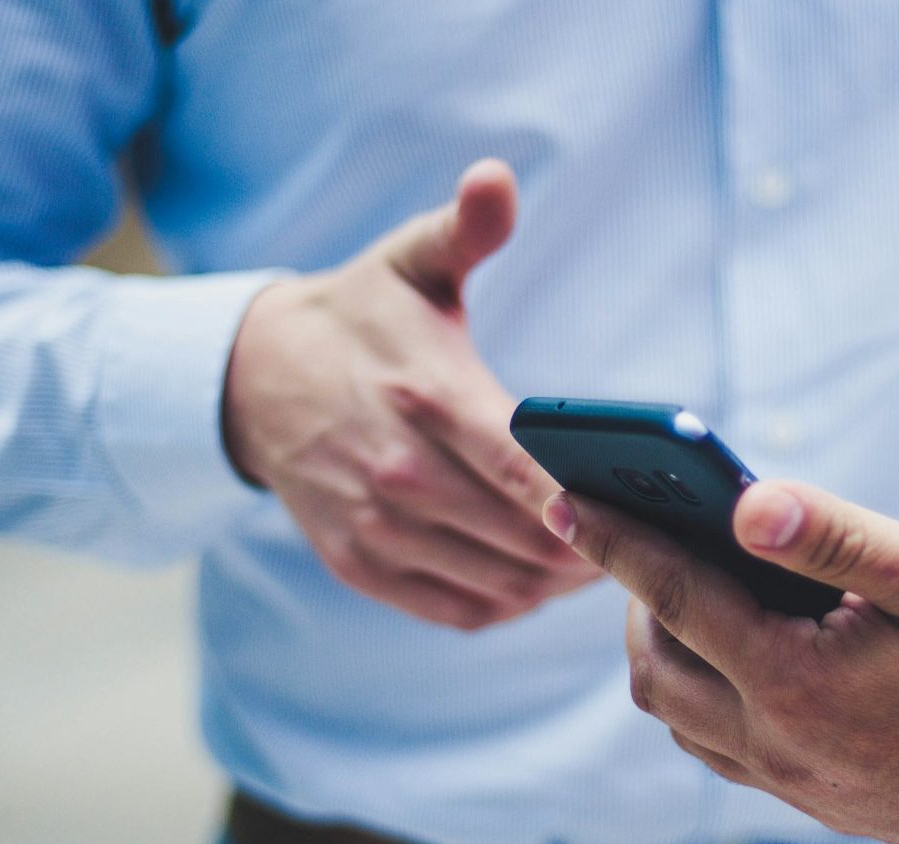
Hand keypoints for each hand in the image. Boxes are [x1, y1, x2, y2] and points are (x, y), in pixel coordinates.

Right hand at [223, 159, 598, 629]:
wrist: (252, 379)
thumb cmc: (359, 318)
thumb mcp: (410, 261)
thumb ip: (465, 228)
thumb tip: (496, 178)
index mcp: (427, 396)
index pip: (524, 469)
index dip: (587, 502)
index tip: (641, 509)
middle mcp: (399, 472)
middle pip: (525, 539)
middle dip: (594, 546)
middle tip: (646, 539)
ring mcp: (376, 526)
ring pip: (500, 583)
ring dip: (559, 583)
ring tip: (606, 560)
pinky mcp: (360, 564)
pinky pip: (459, 610)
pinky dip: (511, 604)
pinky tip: (541, 581)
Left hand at [543, 481, 898, 843]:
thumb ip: (835, 534)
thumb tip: (744, 501)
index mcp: (799, 684)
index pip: (675, 598)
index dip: (614, 542)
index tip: (562, 499)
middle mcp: (781, 747)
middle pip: (657, 670)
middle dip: (633, 599)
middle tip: (644, 538)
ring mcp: (797, 786)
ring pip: (682, 719)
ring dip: (665, 651)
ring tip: (686, 589)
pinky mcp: (819, 803)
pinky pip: (723, 749)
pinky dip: (704, 694)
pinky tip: (738, 652)